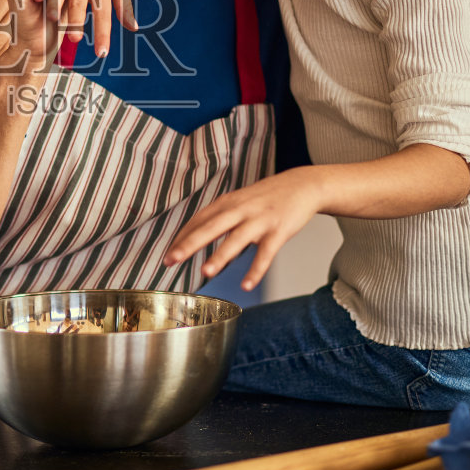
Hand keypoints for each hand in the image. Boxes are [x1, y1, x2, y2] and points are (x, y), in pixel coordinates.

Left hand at [165, 169, 320, 290]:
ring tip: (205, 272)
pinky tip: (246, 285)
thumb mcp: (240, 202)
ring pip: (237, 239)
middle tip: (170, 260)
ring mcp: (260, 220)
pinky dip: (256, 269)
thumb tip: (199, 242)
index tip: (166, 254)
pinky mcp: (279, 231)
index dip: (181, 237)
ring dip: (221, 255)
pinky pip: (266, 253)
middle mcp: (241, 209)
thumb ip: (220, 219)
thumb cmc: (267, 197)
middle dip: (189, 244)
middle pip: (211, 227)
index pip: (199, 220)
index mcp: (228, 203)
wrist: (303, 185)